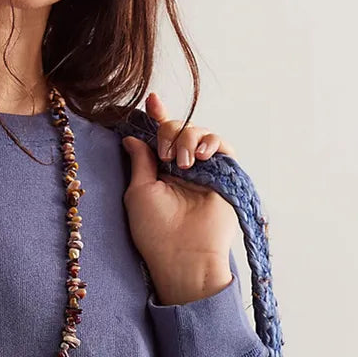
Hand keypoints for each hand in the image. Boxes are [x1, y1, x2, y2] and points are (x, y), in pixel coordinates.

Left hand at [121, 92, 238, 306]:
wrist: (185, 257)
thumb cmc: (156, 232)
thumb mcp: (139, 193)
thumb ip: (140, 161)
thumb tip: (133, 137)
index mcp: (159, 173)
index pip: (158, 137)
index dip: (157, 116)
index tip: (152, 99)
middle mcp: (182, 170)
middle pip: (179, 129)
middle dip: (171, 132)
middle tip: (166, 154)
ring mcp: (204, 171)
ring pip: (200, 133)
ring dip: (190, 137)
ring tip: (184, 162)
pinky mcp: (224, 175)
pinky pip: (222, 145)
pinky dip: (212, 142)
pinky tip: (201, 156)